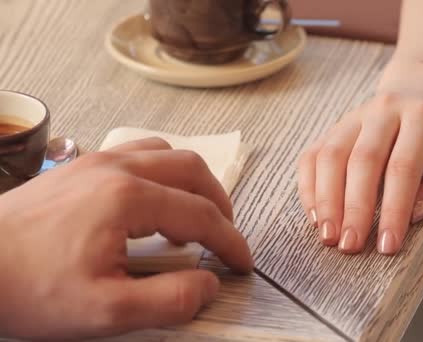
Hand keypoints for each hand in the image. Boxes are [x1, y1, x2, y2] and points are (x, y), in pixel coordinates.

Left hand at [0, 138, 253, 339]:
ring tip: (194, 219)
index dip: (230, 241)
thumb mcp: (105, 312)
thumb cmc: (27, 287)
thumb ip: (169, 301)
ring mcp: (96, 162)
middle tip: (226, 236)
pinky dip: (163, 174)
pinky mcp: (81, 167)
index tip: (241, 263)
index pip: (200, 215)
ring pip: (167, 154)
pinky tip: (154, 203)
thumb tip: (208, 284)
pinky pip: (138, 154)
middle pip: (192, 170)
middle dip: (219, 204)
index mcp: (127, 198)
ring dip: (192, 184)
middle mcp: (116, 169)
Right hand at [298, 61, 422, 254]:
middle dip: (354, 208)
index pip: (403, 167)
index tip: (387, 245)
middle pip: (362, 160)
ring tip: (327, 236)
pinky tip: (315, 216)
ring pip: (331, 155)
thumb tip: (413, 214)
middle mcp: (384, 110)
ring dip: (325, 199)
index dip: (394, 209)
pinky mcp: (334, 126)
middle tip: (350, 246)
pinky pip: (313, 155)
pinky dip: (309, 187)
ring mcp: (354, 116)